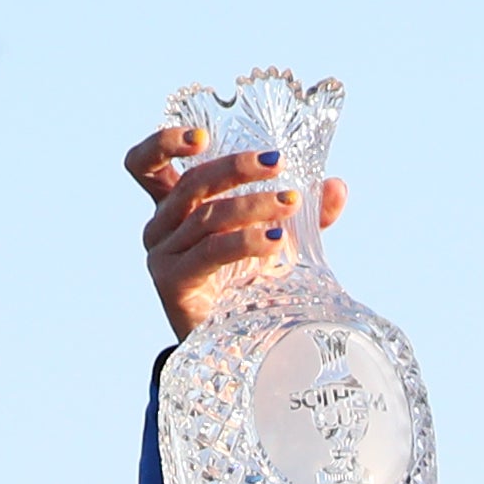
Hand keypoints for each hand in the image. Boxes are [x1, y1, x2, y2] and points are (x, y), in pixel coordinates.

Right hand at [126, 117, 349, 336]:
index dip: (164, 142)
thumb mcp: (275, 239)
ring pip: (207, 215)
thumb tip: (337, 186)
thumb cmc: (248, 286)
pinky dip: (244, 240)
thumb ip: (305, 215)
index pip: (145, 165)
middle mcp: (160, 226)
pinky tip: (274, 240)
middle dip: (236, 167)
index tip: (201, 136)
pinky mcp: (172, 283)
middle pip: (191, 183)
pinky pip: (210, 251)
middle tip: (277, 163)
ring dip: (252, 204)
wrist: (236, 347)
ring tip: (290, 204)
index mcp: (174, 208)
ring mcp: (162, 255)